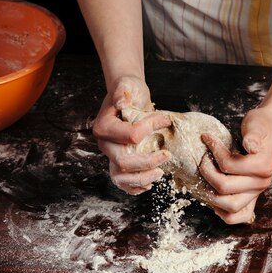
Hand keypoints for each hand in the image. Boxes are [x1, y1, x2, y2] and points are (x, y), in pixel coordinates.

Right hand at [92, 76, 171, 194]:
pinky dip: (135, 187)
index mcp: (104, 127)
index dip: (150, 128)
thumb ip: (123, 92)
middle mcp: (105, 144)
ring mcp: (111, 155)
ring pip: (121, 177)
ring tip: (160, 174)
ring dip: (141, 179)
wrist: (128, 98)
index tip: (166, 120)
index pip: (130, 135)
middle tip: (167, 155)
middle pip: (123, 161)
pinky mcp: (119, 162)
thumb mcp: (127, 85)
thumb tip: (122, 102)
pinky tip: (150, 183)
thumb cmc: (128, 91)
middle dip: (147, 161)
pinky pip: (123, 182)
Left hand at [200, 106, 271, 223]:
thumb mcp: (256, 125)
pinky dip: (223, 213)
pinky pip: (239, 216)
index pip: (228, 166)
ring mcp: (256, 192)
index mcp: (264, 166)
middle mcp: (262, 183)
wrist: (271, 129)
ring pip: (230, 207)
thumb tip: (250, 147)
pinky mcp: (251, 197)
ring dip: (211, 194)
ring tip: (204, 177)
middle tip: (202, 158)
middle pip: (225, 187)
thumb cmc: (261, 126)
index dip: (214, 151)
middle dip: (207, 172)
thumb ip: (253, 136)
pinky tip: (214, 200)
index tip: (207, 138)